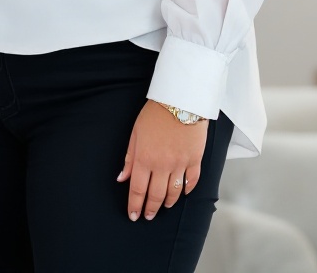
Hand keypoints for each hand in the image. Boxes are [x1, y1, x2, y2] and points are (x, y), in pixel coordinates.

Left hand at [116, 101, 207, 221]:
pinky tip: (182, 193)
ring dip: (168, 203)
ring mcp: (180, 164)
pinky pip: (191, 181)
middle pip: (156, 195)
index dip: (135, 205)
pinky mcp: (195, 160)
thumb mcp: (135, 133)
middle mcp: (162, 165)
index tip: (133, 215)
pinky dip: (186, 190)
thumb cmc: (154, 114)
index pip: (138, 189)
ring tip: (163, 207)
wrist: (180, 100)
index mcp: (144, 158)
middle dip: (150, 208)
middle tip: (148, 216)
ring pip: (174, 193)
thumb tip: (122, 178)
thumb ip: (130, 158)